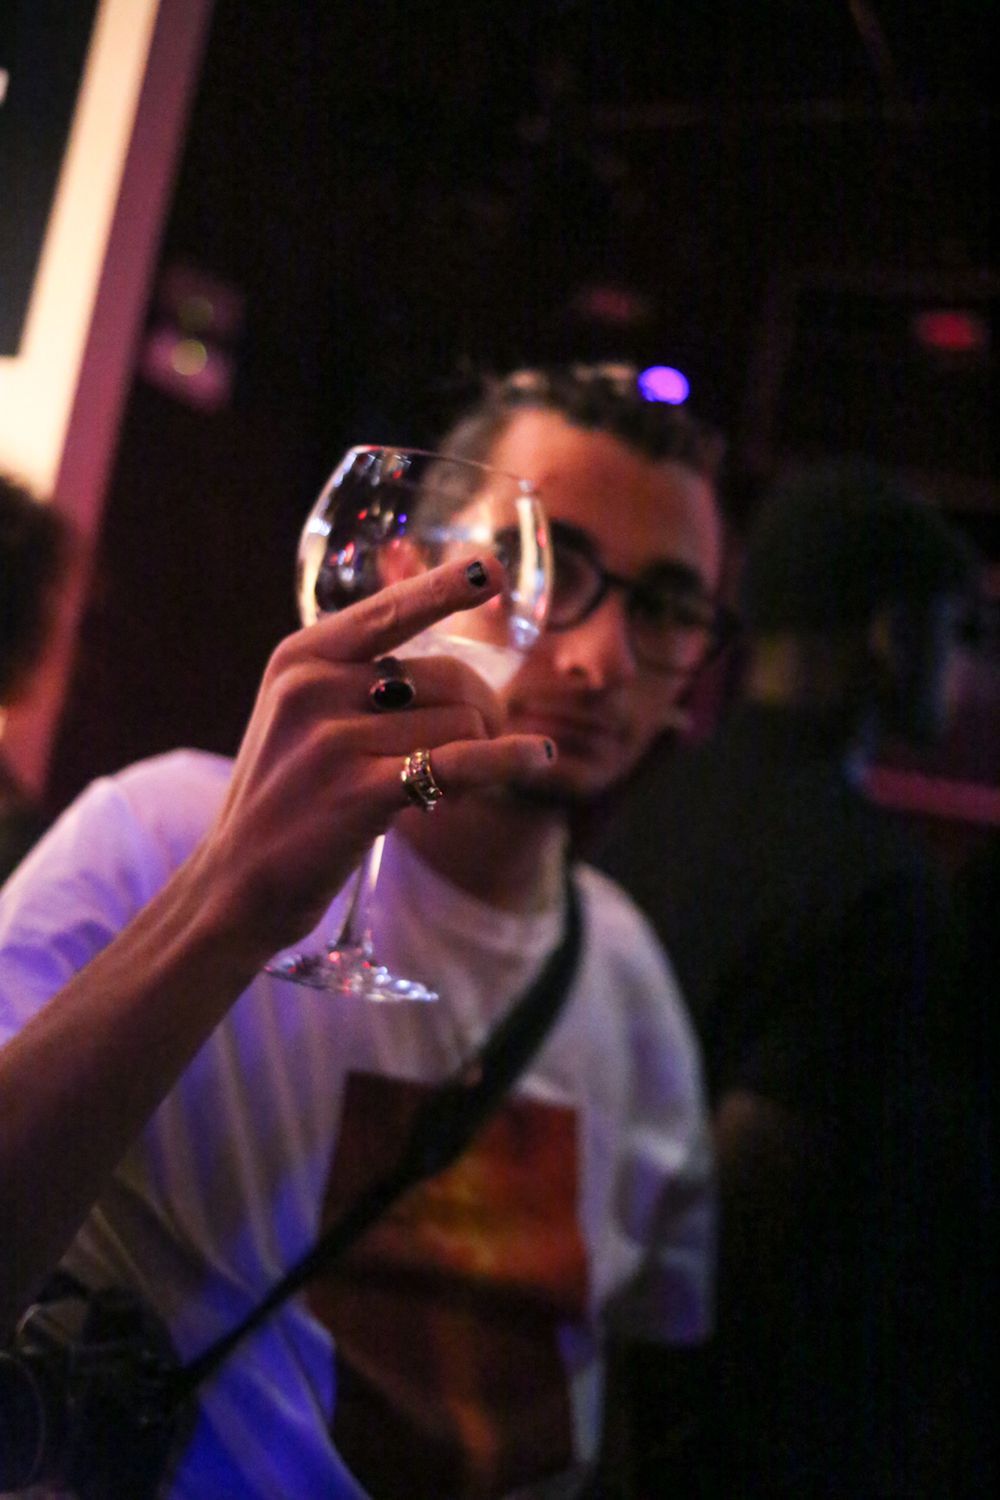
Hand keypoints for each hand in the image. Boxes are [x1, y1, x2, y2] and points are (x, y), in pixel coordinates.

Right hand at [198, 557, 553, 949]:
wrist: (235, 885)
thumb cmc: (285, 800)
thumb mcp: (300, 718)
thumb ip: (360, 681)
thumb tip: (460, 672)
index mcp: (299, 658)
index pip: (389, 610)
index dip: (446, 588)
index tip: (490, 569)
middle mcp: (313, 688)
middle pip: (447, 676)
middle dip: (481, 711)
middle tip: (482, 744)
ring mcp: (334, 740)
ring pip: (460, 725)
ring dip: (477, 755)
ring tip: (451, 789)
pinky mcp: (360, 792)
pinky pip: (460, 762)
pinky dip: (508, 759)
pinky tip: (538, 758)